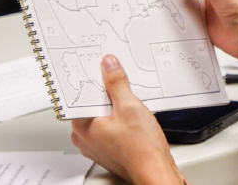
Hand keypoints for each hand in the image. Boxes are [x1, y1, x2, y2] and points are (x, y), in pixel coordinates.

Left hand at [71, 55, 184, 184]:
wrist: (154, 171)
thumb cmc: (141, 149)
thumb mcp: (129, 106)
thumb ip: (117, 83)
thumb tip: (109, 66)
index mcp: (82, 125)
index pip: (82, 93)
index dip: (95, 77)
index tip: (104, 67)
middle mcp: (84, 137)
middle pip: (92, 103)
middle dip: (107, 92)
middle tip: (120, 81)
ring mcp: (95, 145)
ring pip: (101, 115)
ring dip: (114, 106)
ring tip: (130, 103)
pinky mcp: (107, 149)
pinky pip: (108, 127)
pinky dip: (118, 119)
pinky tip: (132, 117)